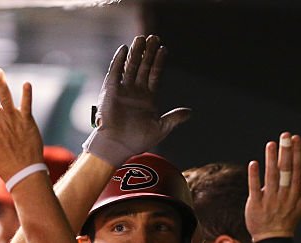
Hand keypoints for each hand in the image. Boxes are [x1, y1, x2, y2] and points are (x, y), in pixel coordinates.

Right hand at [84, 35, 191, 165]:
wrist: (118, 146)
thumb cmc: (138, 140)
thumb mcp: (161, 128)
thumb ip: (174, 118)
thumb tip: (190, 112)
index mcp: (148, 98)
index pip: (155, 75)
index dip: (159, 62)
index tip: (164, 49)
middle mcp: (136, 91)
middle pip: (143, 67)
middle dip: (148, 53)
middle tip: (154, 37)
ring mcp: (123, 90)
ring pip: (130, 67)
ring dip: (136, 53)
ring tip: (141, 38)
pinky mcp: (110, 91)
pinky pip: (115, 73)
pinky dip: (119, 61)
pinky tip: (124, 49)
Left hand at [245, 132, 300, 240]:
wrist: (273, 240)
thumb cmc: (287, 219)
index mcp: (295, 193)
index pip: (297, 169)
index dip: (296, 153)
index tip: (296, 138)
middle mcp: (284, 195)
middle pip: (286, 171)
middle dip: (286, 152)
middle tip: (285, 135)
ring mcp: (270, 200)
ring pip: (271, 177)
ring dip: (271, 160)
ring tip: (271, 144)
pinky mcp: (256, 205)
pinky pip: (255, 188)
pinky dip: (254, 176)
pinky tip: (254, 163)